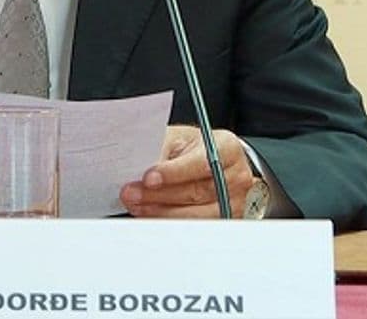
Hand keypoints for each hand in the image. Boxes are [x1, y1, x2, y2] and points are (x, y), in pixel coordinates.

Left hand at [119, 125, 254, 217]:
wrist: (213, 159)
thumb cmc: (194, 147)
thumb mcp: (178, 138)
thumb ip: (162, 149)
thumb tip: (137, 165)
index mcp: (227, 148)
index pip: (201, 163)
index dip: (173, 173)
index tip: (148, 178)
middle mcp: (235, 176)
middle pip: (196, 192)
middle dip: (159, 195)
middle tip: (131, 194)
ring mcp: (233, 202)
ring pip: (196, 215)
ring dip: (161, 212)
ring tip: (137, 206)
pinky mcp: (224, 220)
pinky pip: (196, 228)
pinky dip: (170, 224)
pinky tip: (152, 217)